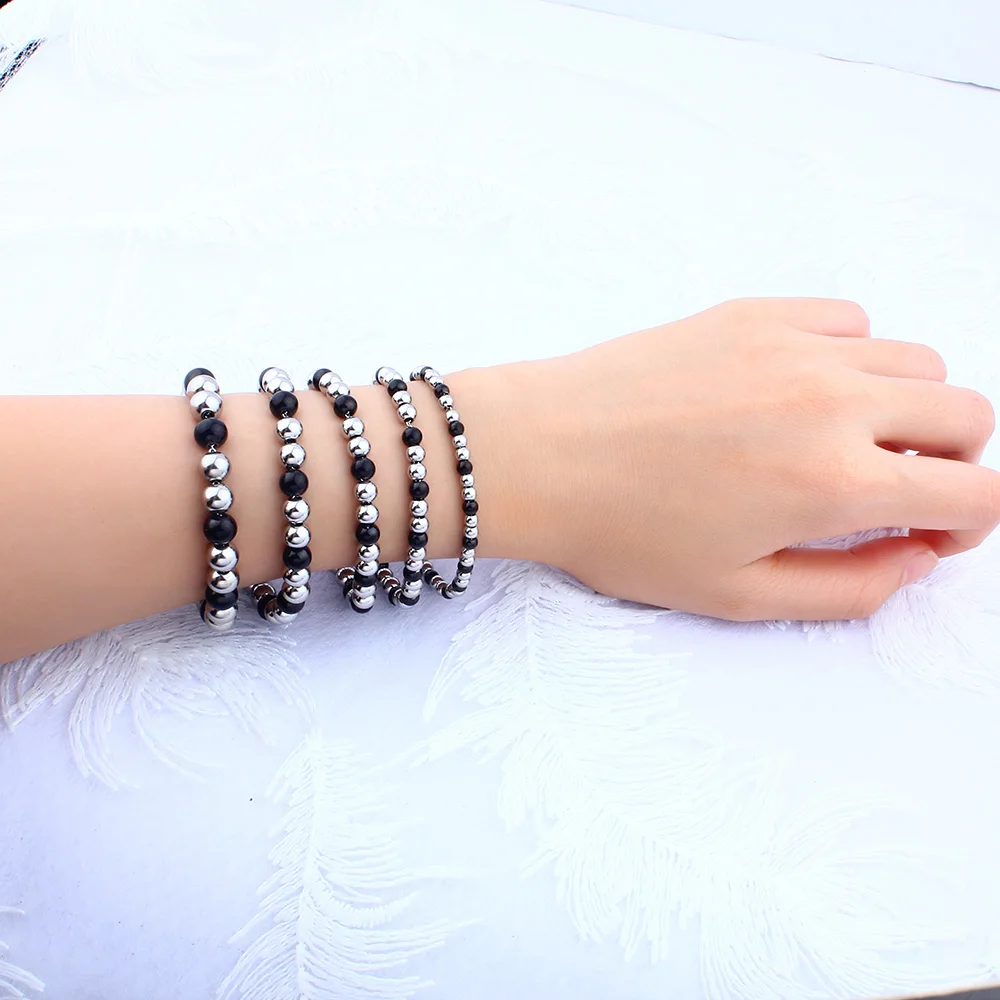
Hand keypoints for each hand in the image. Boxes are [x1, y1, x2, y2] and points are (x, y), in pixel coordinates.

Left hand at [485, 298, 999, 620]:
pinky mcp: (754, 312)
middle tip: (891, 490)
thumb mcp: (736, 595)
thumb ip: (849, 588)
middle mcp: (832, 400)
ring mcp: (794, 345)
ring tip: (838, 441)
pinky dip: (851, 357)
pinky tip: (797, 393)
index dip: (969, 525)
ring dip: (904, 407)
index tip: (923, 535)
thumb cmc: (622, 532)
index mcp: (834, 482)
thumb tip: (915, 556)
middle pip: (966, 414)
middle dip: (950, 462)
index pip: (975, 493)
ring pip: (915, 359)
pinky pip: (848, 319)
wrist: (537, 453)